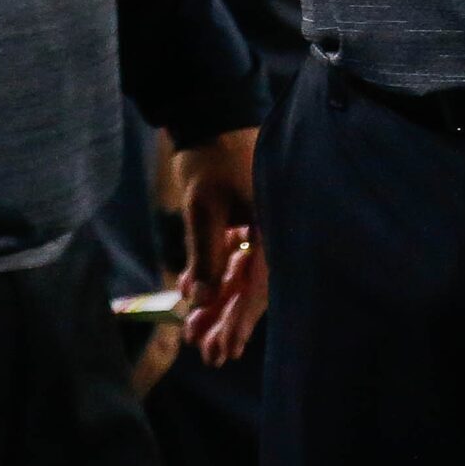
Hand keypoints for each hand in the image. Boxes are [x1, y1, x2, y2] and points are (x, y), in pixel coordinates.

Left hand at [170, 127, 264, 365]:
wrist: (209, 111)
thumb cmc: (210, 155)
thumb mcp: (203, 204)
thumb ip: (204, 252)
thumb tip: (199, 298)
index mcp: (274, 225)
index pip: (259, 284)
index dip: (240, 319)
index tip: (224, 348)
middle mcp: (272, 229)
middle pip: (251, 286)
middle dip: (226, 319)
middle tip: (205, 353)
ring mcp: (258, 224)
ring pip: (239, 275)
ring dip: (217, 303)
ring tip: (193, 333)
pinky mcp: (244, 219)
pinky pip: (232, 257)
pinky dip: (213, 277)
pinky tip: (190, 296)